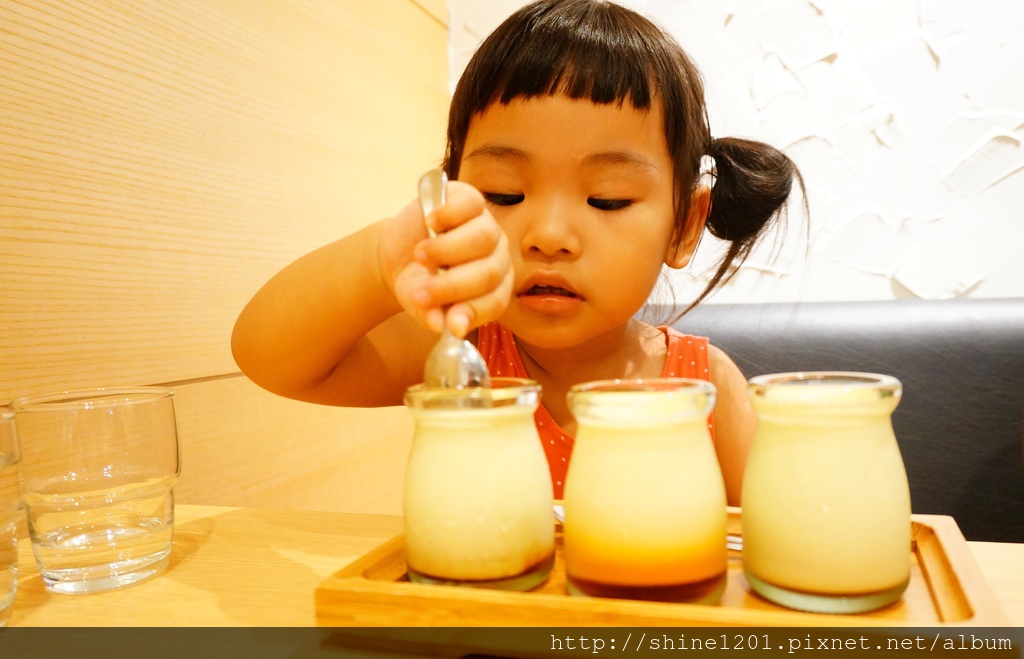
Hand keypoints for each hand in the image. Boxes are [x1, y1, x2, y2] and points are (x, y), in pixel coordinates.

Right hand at [380, 181, 512, 336]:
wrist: (399, 253)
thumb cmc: (418, 282)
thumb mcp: (420, 304)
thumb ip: (432, 315)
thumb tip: (443, 326)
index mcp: (495, 286)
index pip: (495, 301)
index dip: (472, 313)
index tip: (448, 323)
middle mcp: (497, 256)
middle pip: (490, 271)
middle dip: (452, 286)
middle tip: (420, 293)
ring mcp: (487, 225)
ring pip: (483, 237)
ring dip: (447, 250)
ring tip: (420, 256)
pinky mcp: (470, 199)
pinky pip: (470, 204)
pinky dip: (448, 215)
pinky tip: (429, 224)